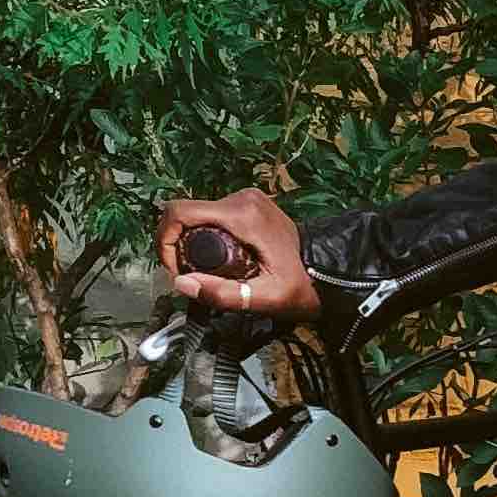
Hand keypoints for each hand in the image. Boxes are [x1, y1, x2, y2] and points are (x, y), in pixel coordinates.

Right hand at [155, 190, 318, 322]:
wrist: (331, 272)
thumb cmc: (302, 286)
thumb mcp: (264, 298)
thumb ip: (223, 293)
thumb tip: (182, 283)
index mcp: (242, 214)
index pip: (180, 211)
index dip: (165, 238)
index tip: (173, 267)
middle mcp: (241, 198)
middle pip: (187, 213)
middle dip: (177, 244)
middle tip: (189, 274)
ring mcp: (246, 198)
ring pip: (199, 215)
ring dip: (192, 241)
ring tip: (204, 270)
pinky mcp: (249, 204)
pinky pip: (214, 216)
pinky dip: (206, 235)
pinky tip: (217, 258)